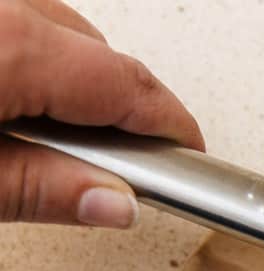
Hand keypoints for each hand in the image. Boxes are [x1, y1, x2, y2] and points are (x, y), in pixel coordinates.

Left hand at [0, 0, 202, 227]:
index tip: (191, 159)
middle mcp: (0, 5)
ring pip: (56, 29)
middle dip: (117, 109)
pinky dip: (29, 55)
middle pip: (97, 52)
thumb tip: (115, 204)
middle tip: (116, 168)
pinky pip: (18, 17)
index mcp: (12, 45)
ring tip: (49, 135)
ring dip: (70, 79)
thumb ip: (39, 189)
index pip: (127, 85)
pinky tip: (12, 96)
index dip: (171, 126)